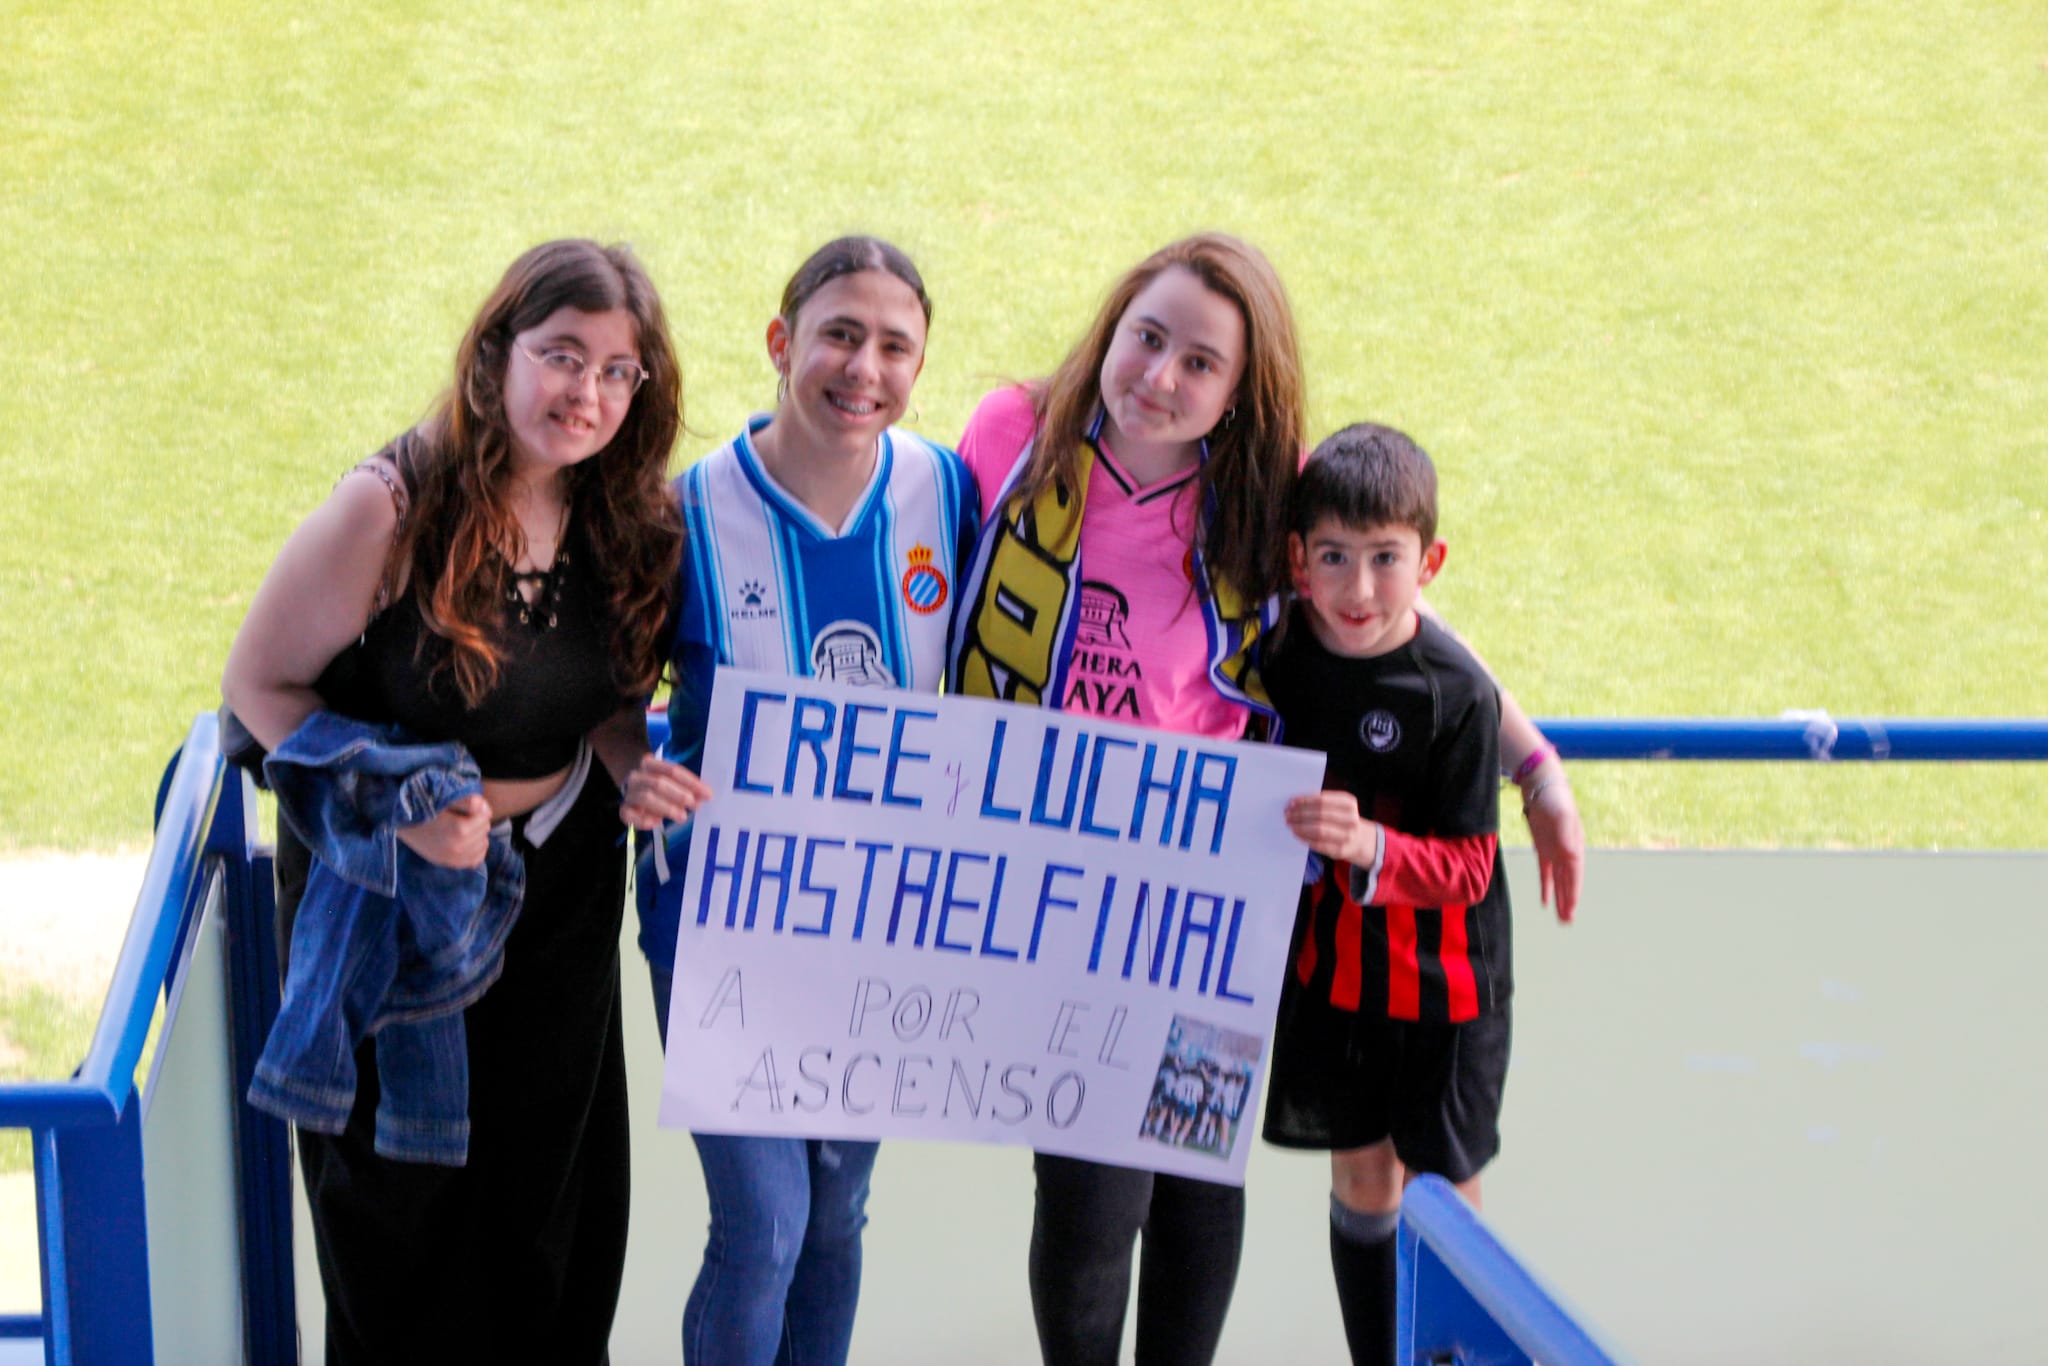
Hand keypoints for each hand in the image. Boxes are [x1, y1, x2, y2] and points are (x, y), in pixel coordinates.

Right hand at [396, 793, 492, 868]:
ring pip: (483, 844)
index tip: (464, 806)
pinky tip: (465, 841)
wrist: (400, 823)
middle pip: (485, 829)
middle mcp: (458, 848)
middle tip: (460, 816)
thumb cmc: (423, 807)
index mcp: (459, 830)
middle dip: (477, 821)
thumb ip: (469, 801)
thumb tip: (487, 811)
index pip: (485, 816)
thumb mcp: (446, 798)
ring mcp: (454, 859)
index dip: (477, 808)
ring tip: (461, 828)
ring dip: (477, 835)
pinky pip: (476, 859)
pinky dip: (475, 850)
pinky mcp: (449, 864)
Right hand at [619, 754, 712, 830]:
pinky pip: (629, 815)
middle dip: (679, 794)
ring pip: (646, 798)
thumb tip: (705, 795)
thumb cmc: (658, 786)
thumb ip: (686, 787)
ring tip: (682, 816)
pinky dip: (643, 820)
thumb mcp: (671, 782)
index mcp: (649, 764)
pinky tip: (656, 823)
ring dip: (667, 807)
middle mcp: (637, 777)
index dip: (691, 782)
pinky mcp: (624, 810)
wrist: (633, 790)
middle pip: (658, 783)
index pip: (672, 770)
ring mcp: (629, 793)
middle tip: (695, 805)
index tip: (707, 794)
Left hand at [1284, 791, 1382, 866]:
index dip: (1305, 801)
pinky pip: (1319, 844)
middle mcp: (1351, 819)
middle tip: (1287, 814)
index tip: (1291, 802)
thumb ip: (1321, 803)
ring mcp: (1347, 836)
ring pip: (1319, 830)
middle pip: (1320, 814)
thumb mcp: (1338, 806)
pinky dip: (1305, 838)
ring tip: (1290, 824)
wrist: (1358, 840)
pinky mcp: (1340, 850)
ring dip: (1301, 827)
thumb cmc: (1341, 819)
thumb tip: (1295, 803)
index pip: (1322, 800)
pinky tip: (1297, 834)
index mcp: (1349, 803)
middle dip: (1300, 814)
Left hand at [1522, 778, 1583, 923]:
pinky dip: (1546, 887)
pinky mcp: (1543, 849)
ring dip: (1560, 899)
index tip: (1572, 908)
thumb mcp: (1561, 815)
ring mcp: (1555, 852)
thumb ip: (1566, 835)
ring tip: (1562, 918)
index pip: (1574, 874)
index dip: (1573, 892)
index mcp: (1574, 846)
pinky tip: (1545, 901)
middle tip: (1568, 921)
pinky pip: (1546, 873)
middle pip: (1568, 882)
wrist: (1542, 787)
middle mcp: (1567, 852)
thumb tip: (1572, 856)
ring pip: (1558, 881)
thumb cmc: (1555, 799)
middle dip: (1569, 901)